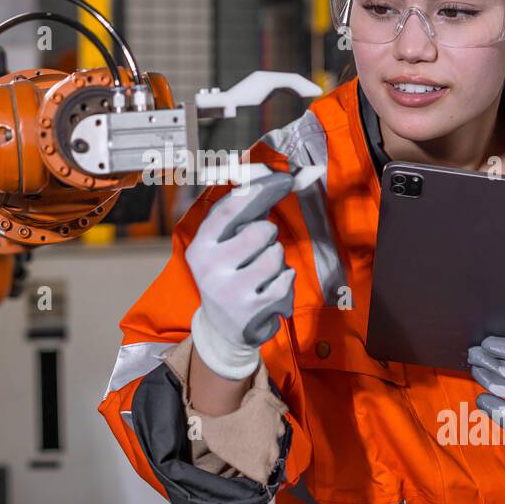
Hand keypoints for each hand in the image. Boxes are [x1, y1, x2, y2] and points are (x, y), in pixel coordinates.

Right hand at [185, 171, 297, 379]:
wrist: (223, 331)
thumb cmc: (232, 274)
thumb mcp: (230, 242)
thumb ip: (256, 206)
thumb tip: (304, 172)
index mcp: (200, 244)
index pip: (231, 208)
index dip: (262, 189)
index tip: (287, 179)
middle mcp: (209, 266)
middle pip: (261, 230)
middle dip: (269, 237)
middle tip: (255, 254)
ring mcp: (228, 290)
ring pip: (277, 255)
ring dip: (278, 263)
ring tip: (261, 278)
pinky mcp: (250, 310)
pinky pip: (286, 281)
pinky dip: (284, 285)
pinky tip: (267, 296)